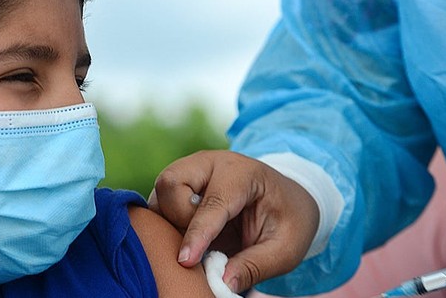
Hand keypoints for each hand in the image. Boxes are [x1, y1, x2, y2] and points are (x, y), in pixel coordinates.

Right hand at [148, 150, 318, 292]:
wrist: (286, 198)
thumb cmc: (288, 220)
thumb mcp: (286, 248)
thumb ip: (256, 265)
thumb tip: (222, 282)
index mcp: (242, 173)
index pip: (212, 203)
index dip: (197, 234)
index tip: (185, 261)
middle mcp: (209, 163)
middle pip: (172, 183)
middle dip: (179, 219)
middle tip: (202, 245)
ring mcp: (190, 170)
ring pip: (159, 192)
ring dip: (169, 221)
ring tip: (198, 242)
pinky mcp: (178, 184)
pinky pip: (157, 202)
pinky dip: (165, 223)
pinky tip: (188, 237)